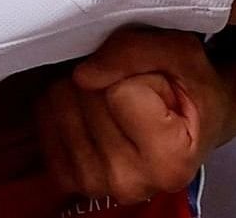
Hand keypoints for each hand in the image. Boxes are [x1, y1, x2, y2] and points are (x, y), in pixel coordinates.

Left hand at [38, 28, 228, 206]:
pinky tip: (89, 106)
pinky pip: (43, 121)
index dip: (134, 72)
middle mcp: (131, 183)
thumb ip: (135, 52)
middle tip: (132, 86)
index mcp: (169, 160)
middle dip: (104, 77)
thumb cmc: (192, 87)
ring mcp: (96, 184)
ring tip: (112, 95)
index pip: (120, 92)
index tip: (156, 83)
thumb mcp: (181, 53)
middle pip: (85, 98)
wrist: (192, 120)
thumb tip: (82, 74)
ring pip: (59, 105)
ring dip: (80, 86)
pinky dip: (60, 103)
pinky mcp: (69, 178)